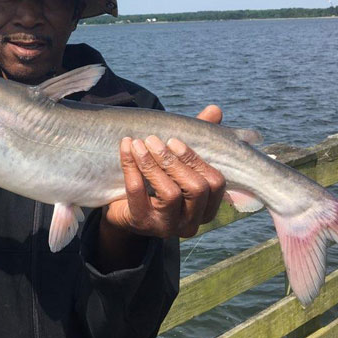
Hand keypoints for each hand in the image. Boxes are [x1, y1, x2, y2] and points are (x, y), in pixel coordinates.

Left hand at [104, 105, 225, 239]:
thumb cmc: (155, 182)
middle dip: (174, 160)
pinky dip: (131, 166)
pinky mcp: (142, 224)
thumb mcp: (176, 161)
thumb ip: (197, 138)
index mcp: (206, 208)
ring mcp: (167, 227)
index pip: (216, 183)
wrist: (121, 208)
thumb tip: (215, 110)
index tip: (174, 140)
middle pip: (196, 189)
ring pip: (170, 193)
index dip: (195, 159)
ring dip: (152, 163)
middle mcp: (192, 222)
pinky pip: (138, 193)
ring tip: (137, 143)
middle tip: (153, 140)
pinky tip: (126, 149)